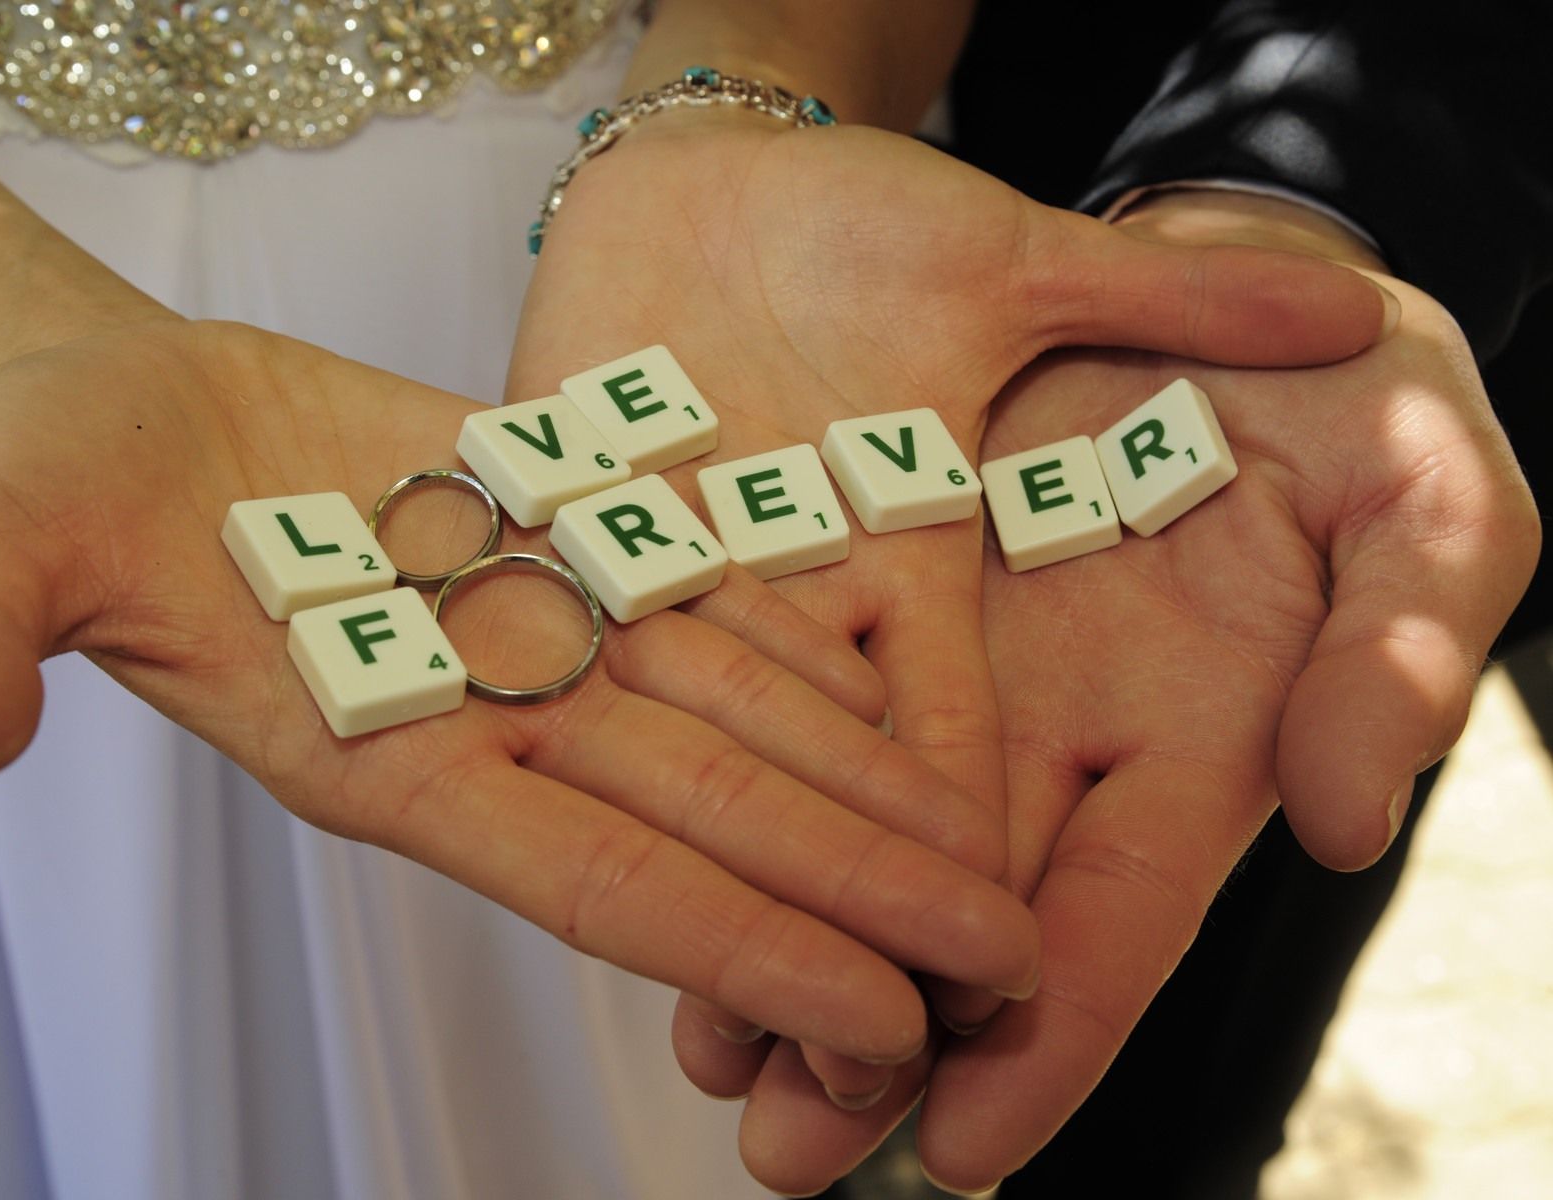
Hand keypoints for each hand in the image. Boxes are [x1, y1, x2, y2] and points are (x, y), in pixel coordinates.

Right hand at [0, 317, 1041, 1068]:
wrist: (125, 412)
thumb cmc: (48, 484)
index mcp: (384, 753)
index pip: (592, 877)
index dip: (739, 948)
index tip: (878, 1020)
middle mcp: (489, 720)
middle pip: (713, 825)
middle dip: (865, 905)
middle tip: (1018, 974)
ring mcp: (534, 641)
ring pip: (740, 735)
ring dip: (872, 807)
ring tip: (1002, 871)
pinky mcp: (558, 552)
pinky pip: (711, 621)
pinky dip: (817, 675)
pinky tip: (915, 721)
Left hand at [669, 192, 1539, 1192]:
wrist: (1219, 266)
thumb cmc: (1345, 386)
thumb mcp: (1420, 490)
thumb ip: (1394, 650)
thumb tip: (1343, 821)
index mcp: (1189, 729)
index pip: (1117, 911)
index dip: (1049, 1030)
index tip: (968, 1144)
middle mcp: (1053, 722)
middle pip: (953, 906)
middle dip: (872, 1032)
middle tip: (786, 1149)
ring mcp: (951, 650)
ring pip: (851, 822)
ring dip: (773, 931)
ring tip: (701, 1045)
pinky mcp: (862, 560)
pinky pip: (786, 682)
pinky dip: (725, 772)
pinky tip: (652, 843)